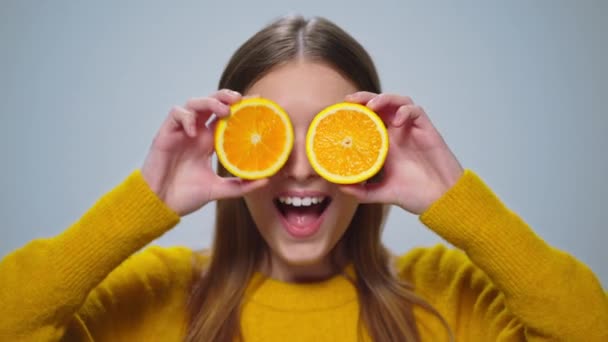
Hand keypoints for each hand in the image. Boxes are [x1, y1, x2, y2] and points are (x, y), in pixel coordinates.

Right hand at [141, 89, 267, 215]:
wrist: (160, 205)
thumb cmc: (185, 197)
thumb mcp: (218, 190)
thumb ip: (240, 186)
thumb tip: (266, 180)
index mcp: (208, 143)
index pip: (226, 118)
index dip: (239, 107)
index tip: (257, 102)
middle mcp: (196, 134)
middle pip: (211, 103)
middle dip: (224, 96)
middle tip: (239, 99)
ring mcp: (181, 132)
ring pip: (194, 103)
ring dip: (209, 102)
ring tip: (223, 111)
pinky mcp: (165, 134)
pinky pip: (176, 114)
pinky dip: (186, 117)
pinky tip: (194, 131)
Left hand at [340, 92, 463, 214]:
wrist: (441, 200)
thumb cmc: (415, 195)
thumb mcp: (383, 193)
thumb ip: (362, 191)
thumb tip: (340, 187)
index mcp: (385, 144)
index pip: (368, 120)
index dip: (354, 112)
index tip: (338, 112)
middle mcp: (397, 134)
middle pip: (380, 105)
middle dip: (364, 98)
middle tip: (349, 100)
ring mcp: (412, 130)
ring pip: (397, 102)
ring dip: (384, 99)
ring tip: (371, 106)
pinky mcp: (427, 130)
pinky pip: (416, 111)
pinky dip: (405, 111)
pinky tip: (397, 121)